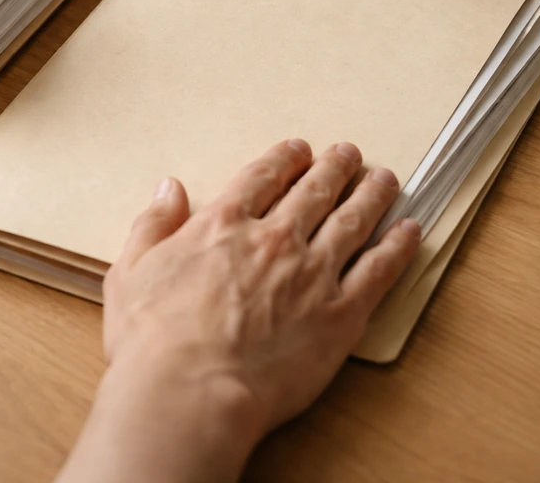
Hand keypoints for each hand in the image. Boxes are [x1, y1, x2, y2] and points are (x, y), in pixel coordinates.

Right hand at [57, 139, 420, 482]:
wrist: (189, 391)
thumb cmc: (151, 341)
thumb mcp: (130, 271)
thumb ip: (152, 224)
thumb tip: (169, 188)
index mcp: (223, 224)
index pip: (262, 177)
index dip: (283, 159)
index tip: (298, 149)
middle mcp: (273, 238)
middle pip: (313, 191)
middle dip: (334, 168)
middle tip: (349, 153)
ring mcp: (311, 274)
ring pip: (352, 221)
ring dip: (370, 195)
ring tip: (384, 179)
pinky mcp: (340, 314)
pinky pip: (379, 271)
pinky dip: (398, 247)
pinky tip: (409, 231)